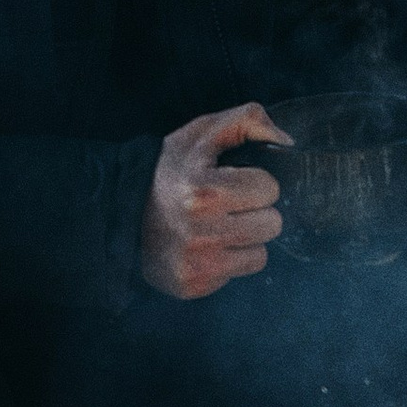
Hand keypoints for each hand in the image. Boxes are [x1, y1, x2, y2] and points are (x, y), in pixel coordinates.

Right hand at [139, 102, 289, 300]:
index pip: (269, 189)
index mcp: (204, 191)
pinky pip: (237, 275)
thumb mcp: (200, 134)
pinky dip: (227, 262)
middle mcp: (201, 231)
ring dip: (245, 240)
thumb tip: (287, 141)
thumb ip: (246, 121)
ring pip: (260, 255)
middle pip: (272, 224)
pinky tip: (206, 247)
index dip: (255, 182)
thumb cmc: (167, 171)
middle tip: (229, 206)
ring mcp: (197, 262)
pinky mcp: (192, 285)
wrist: (119, 211)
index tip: (233, 182)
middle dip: (255, 212)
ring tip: (219, 227)